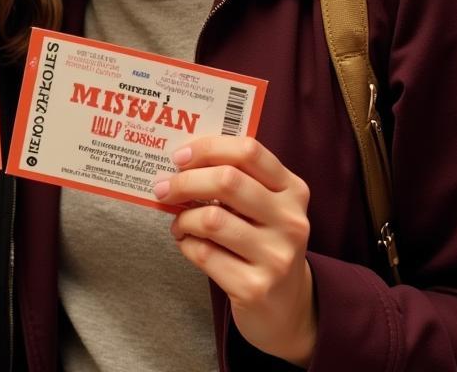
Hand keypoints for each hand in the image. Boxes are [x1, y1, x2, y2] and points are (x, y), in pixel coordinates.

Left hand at [154, 136, 315, 366]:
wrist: (288, 308)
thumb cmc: (263, 242)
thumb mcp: (265, 206)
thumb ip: (236, 178)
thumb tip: (181, 162)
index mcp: (292, 191)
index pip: (249, 151)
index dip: (207, 148)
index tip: (180, 157)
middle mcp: (290, 221)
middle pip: (226, 181)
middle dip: (185, 181)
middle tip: (164, 187)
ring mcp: (275, 257)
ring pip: (211, 219)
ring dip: (183, 218)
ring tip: (179, 223)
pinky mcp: (255, 288)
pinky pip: (204, 253)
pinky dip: (186, 244)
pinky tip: (189, 244)